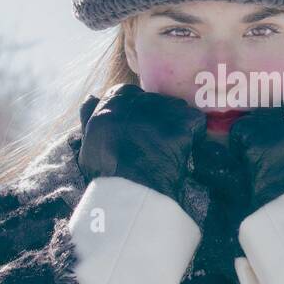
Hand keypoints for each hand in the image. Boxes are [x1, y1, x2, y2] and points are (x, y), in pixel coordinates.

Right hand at [77, 83, 206, 201]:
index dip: (137, 114)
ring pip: (176, 109)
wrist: (128, 189)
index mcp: (113, 99)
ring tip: (170, 146)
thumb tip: (92, 97)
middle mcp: (138, 98)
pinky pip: (196, 122)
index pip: (129, 95)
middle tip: (156, 142)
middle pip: (155, 101)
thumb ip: (89, 115)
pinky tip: (185, 148)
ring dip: (176, 124)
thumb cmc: (106, 170)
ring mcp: (162, 109)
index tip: (139, 131)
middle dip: (158, 118)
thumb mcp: (88, 140)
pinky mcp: (182, 122)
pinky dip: (194, 134)